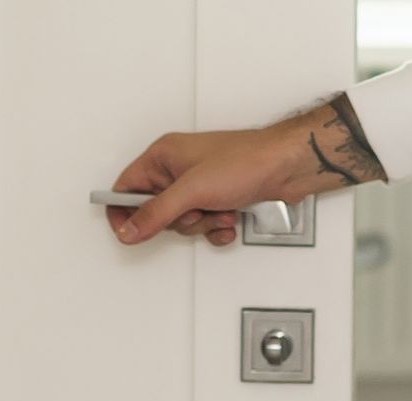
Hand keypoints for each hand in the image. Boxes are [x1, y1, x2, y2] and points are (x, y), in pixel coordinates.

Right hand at [110, 95, 385, 245]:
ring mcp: (200, 184)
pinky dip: (217, 228)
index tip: (131, 232)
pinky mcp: (219, 198)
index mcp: (162, 157)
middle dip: (179, 221)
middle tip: (196, 212)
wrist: (287, 166)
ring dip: (203, 225)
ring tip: (222, 212)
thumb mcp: (192, 191)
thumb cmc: (245, 162)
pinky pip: (205, 225)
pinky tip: (231, 220)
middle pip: (156, 211)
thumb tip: (127, 230)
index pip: (124, 188)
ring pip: (183, 222)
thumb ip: (155, 213)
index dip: (124, 212)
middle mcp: (178, 169)